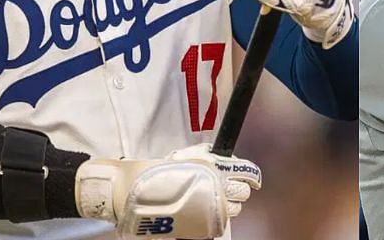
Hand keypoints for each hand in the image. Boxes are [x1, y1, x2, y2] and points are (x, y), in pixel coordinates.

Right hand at [76, 145, 261, 238]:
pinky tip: (203, 213)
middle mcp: (214, 188)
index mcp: (213, 168)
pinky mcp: (197, 226)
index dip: (252, 176)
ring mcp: (207, 209)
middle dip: (237, 191)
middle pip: (242, 194)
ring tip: (210, 201)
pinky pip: (217, 224)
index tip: (252, 179)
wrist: (131, 191)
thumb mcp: (185, 156)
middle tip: (225, 189)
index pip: (248, 173)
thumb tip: (226, 160)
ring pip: (233, 211)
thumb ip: (208, 158)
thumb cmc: (155, 172)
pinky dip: (214, 219)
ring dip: (226, 206)